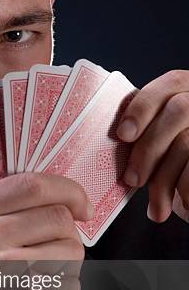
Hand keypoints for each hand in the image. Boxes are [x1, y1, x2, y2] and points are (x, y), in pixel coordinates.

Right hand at [0, 172, 92, 289]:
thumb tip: (59, 197)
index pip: (31, 184)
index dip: (67, 190)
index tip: (81, 206)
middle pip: (59, 216)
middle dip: (68, 239)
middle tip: (48, 265)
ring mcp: (1, 267)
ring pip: (72, 249)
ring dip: (66, 272)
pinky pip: (70, 284)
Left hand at [116, 70, 188, 222]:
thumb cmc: (179, 171)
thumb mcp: (162, 146)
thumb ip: (145, 133)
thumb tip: (108, 143)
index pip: (171, 83)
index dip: (144, 106)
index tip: (123, 135)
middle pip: (179, 110)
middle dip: (149, 148)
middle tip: (132, 179)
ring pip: (186, 143)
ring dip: (163, 181)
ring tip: (156, 207)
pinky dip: (185, 191)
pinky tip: (184, 205)